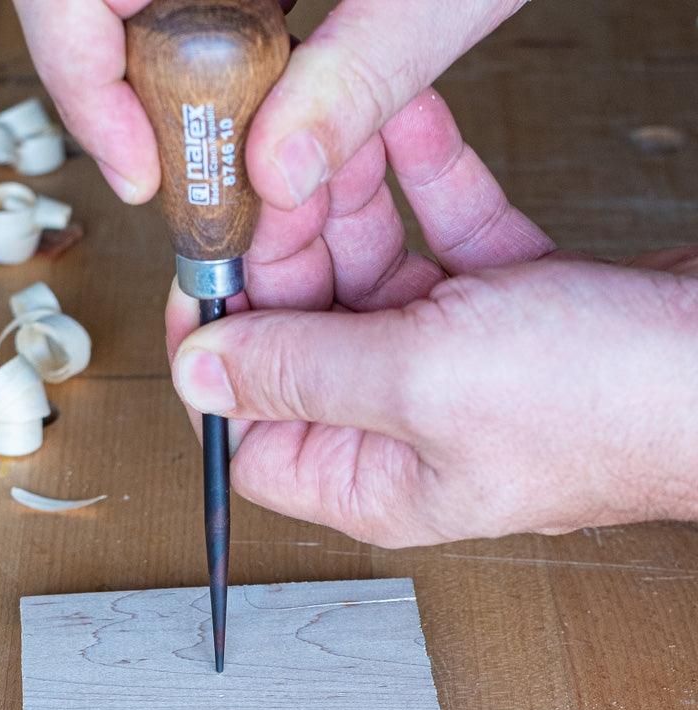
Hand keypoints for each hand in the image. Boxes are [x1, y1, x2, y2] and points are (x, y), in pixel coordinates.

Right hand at [14, 0, 522, 207]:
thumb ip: (362, 75)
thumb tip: (283, 174)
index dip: (79, 85)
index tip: (138, 174)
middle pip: (94, 5)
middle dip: (129, 102)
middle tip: (188, 174)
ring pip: (143, 9)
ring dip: (176, 88)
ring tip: (236, 145)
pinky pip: (197, 0)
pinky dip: (220, 57)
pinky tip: (268, 89)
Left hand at [166, 91, 697, 545]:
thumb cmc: (610, 403)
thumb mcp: (422, 382)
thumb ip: (300, 374)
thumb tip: (200, 375)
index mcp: (372, 477)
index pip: (250, 428)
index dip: (219, 352)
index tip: (210, 271)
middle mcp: (404, 429)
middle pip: (304, 336)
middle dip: (289, 249)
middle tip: (277, 175)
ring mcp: (455, 368)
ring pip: (370, 278)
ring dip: (354, 203)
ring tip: (342, 134)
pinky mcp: (506, 312)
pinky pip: (442, 242)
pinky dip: (426, 188)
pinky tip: (410, 131)